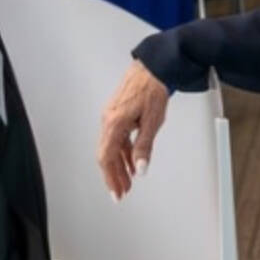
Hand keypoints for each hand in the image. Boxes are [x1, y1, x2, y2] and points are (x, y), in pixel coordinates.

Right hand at [97, 61, 169, 198]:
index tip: (117, 192)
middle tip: (121, 192)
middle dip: (114, 176)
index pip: (107, 157)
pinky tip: (131, 162)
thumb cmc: (153, 88)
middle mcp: (108, 120)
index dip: (111, 178)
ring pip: (111, 147)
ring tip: (128, 182)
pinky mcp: (117, 113)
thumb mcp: (152, 121)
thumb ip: (144, 146)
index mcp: (114, 123)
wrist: (153, 67)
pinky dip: (122, 152)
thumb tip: (140, 168)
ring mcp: (111, 116)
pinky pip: (116, 138)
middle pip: (106, 155)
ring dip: (119, 166)